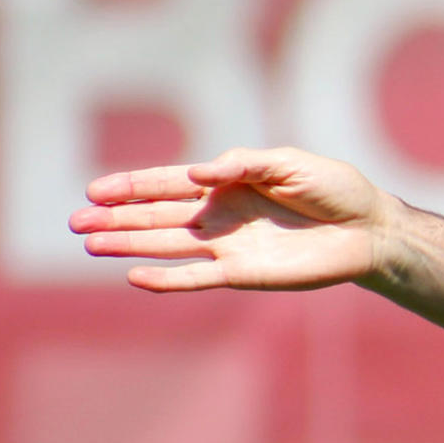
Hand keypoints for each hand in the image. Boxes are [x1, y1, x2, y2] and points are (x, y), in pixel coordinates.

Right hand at [70, 146, 387, 292]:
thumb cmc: (333, 188)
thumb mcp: (289, 163)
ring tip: (91, 245)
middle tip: (75, 223)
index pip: (169, 183)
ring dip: (129, 245)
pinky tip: (135, 276)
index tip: (95, 190)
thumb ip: (243, 163)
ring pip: (168, 246)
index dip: (131, 186)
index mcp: (227, 182)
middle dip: (116, 219)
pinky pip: (198, 279)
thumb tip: (199, 172)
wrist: (368, 230)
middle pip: (157, 217)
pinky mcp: (244, 274)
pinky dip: (168, 279)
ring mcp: (229, 247)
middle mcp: (220, 215)